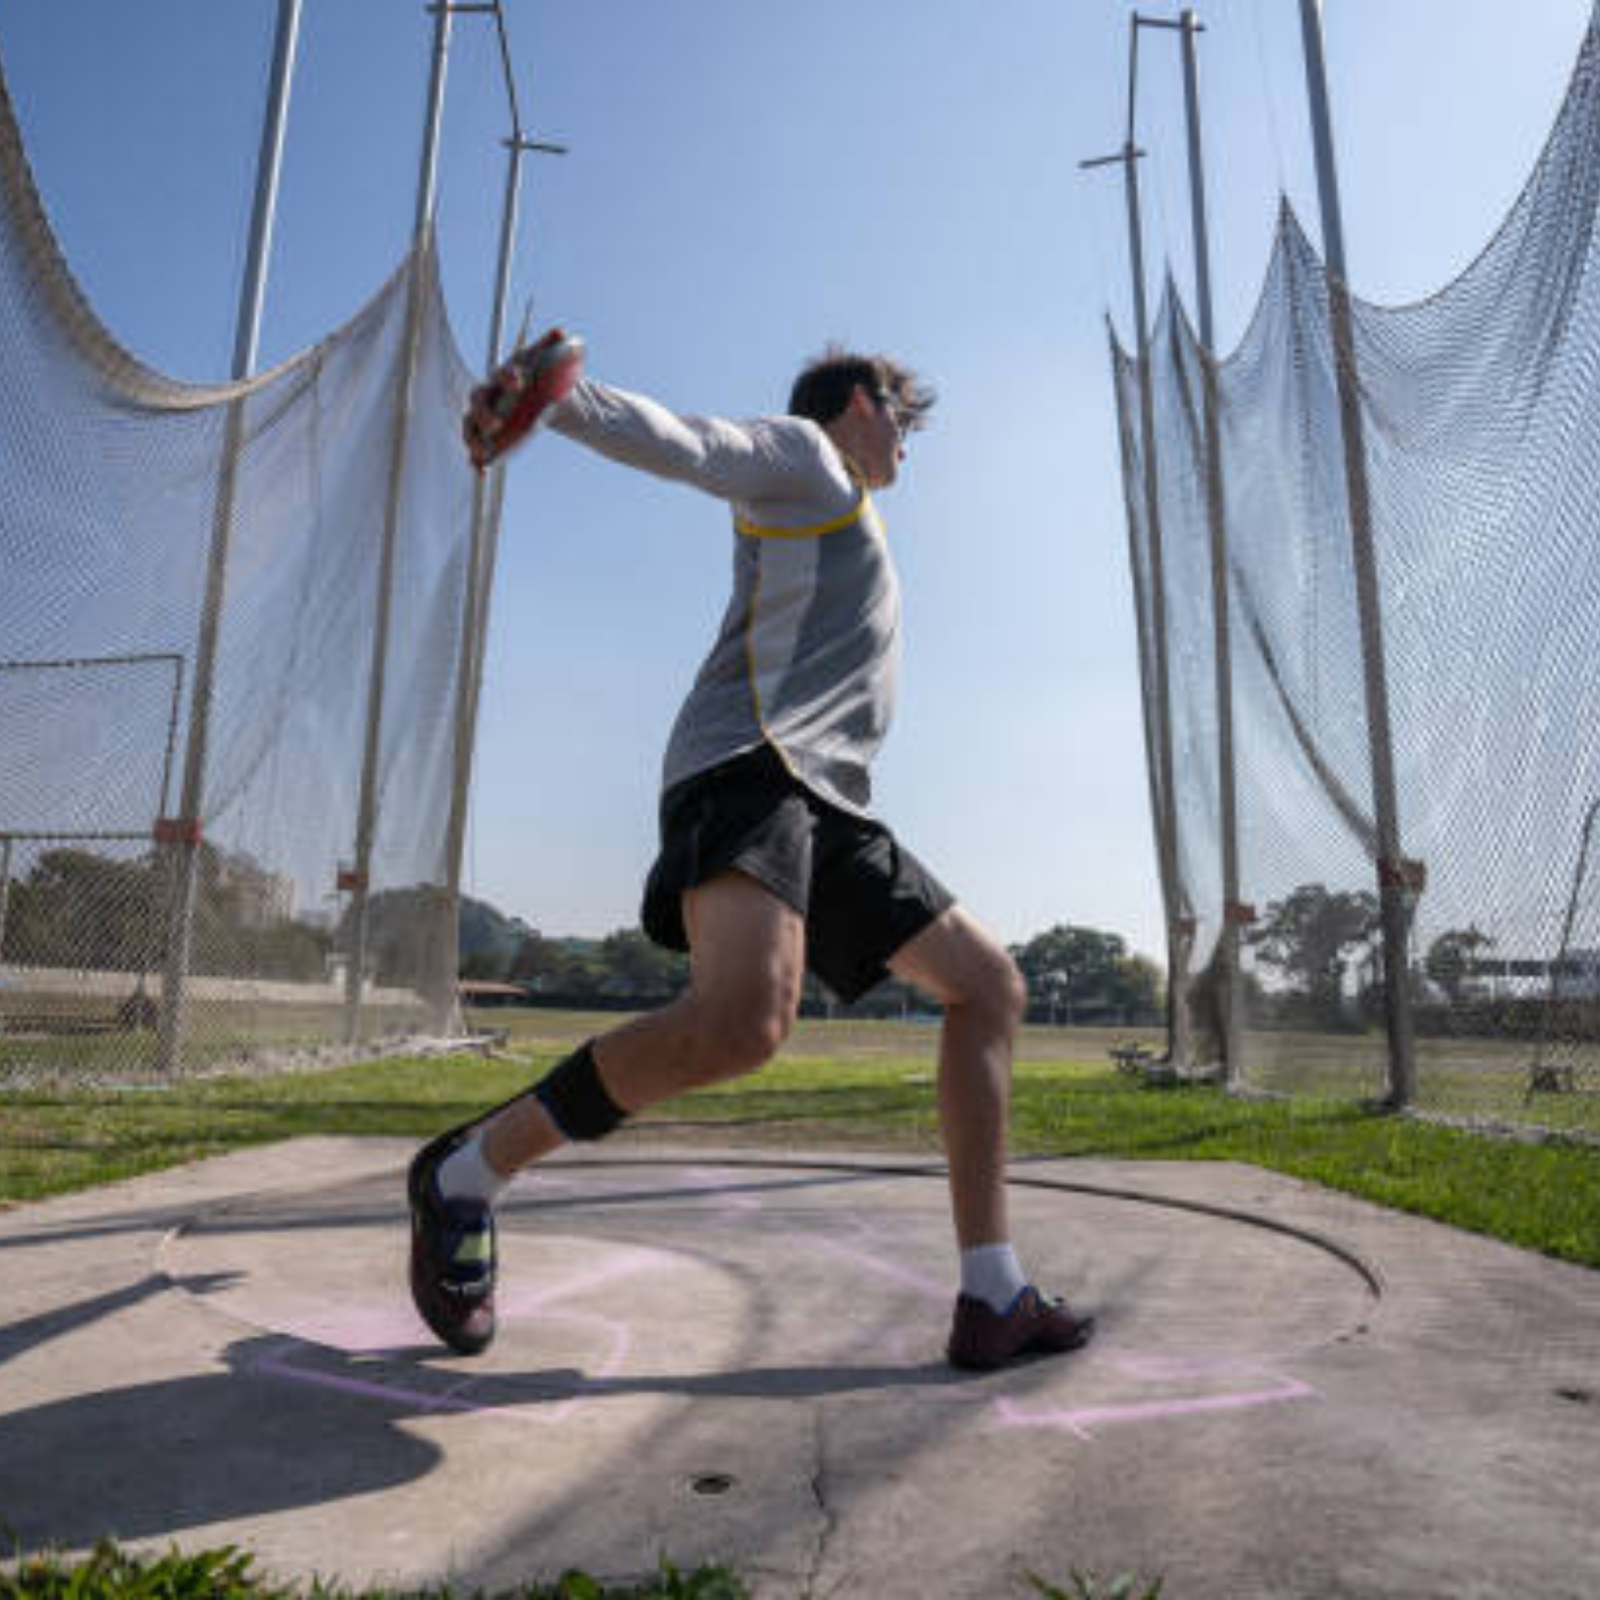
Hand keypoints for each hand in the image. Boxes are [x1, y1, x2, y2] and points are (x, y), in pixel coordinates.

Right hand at [461, 329, 584, 471]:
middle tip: (496, 423)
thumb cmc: (539, 376)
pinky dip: (477, 461)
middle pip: (478, 401)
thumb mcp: (548, 362)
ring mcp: (484, 417)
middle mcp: (489, 395)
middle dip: (484, 413)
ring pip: (470, 427)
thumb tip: (562, 333)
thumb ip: (552, 348)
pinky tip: (481, 472)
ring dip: (473, 439)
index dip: (508, 377)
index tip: (519, 381)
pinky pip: (477, 449)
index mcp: (504, 376)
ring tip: (480, 452)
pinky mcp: (486, 437)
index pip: (501, 375)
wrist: (538, 396)